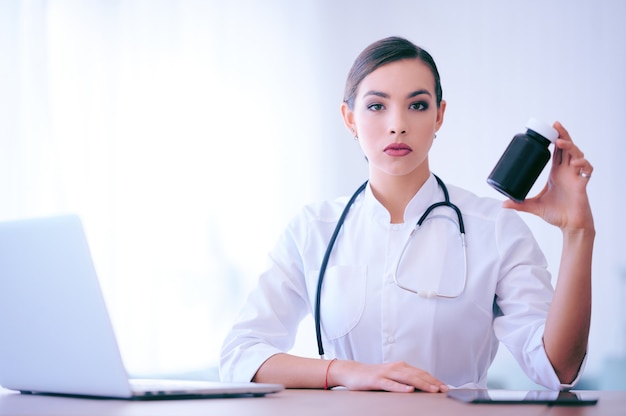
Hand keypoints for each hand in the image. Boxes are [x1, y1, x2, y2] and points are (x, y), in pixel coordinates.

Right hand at [330, 360, 448, 392]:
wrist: (352, 371)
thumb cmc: (373, 376)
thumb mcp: (392, 376)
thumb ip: (405, 379)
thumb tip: (421, 387)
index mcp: (401, 366)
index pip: (421, 373)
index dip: (434, 379)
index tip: (445, 387)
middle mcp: (395, 367)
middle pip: (418, 374)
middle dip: (432, 382)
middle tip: (444, 389)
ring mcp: (386, 373)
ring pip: (407, 378)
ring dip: (421, 384)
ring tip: (432, 390)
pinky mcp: (377, 380)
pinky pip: (390, 384)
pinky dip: (401, 387)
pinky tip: (409, 390)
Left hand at [502, 121, 593, 231]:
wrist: (570, 225)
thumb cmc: (556, 214)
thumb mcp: (534, 207)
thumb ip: (519, 205)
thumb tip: (502, 204)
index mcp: (557, 173)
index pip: (557, 151)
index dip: (555, 139)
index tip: (548, 130)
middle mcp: (567, 172)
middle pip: (568, 148)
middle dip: (563, 135)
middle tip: (556, 125)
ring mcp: (576, 176)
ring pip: (577, 155)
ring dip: (571, 147)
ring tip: (561, 143)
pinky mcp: (582, 184)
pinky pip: (587, 170)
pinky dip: (584, 164)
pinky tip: (577, 162)